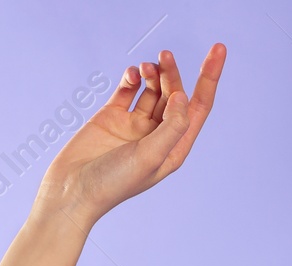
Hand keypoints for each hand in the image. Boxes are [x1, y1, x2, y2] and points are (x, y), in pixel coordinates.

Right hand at [33, 43, 226, 228]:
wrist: (72, 190)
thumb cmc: (114, 183)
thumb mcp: (150, 157)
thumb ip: (171, 127)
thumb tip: (184, 96)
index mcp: (174, 148)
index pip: (199, 108)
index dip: (210, 78)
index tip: (218, 49)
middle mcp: (158, 135)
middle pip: (175, 95)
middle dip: (173, 74)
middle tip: (165, 56)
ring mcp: (135, 125)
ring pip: (152, 90)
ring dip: (153, 74)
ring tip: (147, 67)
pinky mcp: (112, 116)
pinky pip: (128, 90)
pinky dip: (132, 78)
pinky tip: (132, 73)